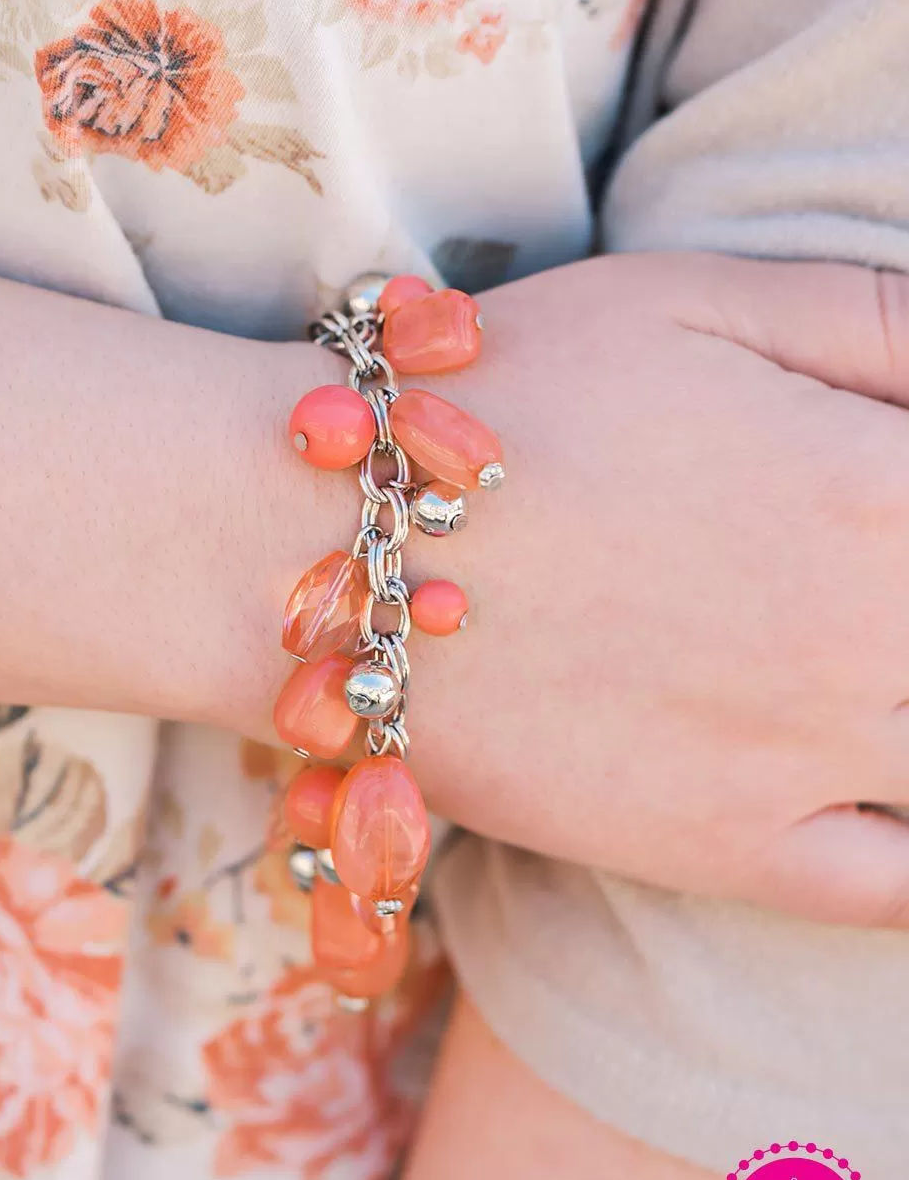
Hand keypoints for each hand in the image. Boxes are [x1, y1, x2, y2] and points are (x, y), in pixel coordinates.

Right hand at [387, 252, 908, 925]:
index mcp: (881, 483)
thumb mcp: (696, 294)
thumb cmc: (509, 399)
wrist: (328, 550)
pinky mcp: (731, 847)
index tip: (887, 492)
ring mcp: (810, 757)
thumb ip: (877, 316)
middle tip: (850, 583)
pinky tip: (898, 794)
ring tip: (864, 663)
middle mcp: (876, 632)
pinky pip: (901, 886)